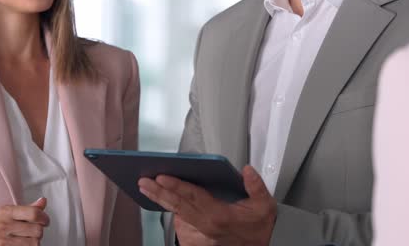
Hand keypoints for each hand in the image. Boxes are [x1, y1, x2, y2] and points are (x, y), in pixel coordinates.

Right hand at [0, 198, 49, 245]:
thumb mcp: (10, 213)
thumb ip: (28, 208)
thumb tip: (43, 201)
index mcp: (6, 212)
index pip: (34, 213)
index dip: (44, 218)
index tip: (45, 221)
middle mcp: (4, 225)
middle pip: (37, 230)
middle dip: (39, 231)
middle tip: (33, 232)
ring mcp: (3, 240)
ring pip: (34, 243)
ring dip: (34, 241)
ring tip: (27, 239)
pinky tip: (22, 244)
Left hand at [140, 165, 276, 245]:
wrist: (261, 245)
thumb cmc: (260, 226)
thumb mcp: (265, 205)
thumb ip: (256, 187)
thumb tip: (247, 170)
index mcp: (219, 216)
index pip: (194, 197)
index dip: (177, 186)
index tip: (162, 177)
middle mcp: (206, 224)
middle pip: (178, 206)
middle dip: (159, 192)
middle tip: (143, 180)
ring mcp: (201, 230)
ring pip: (176, 212)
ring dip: (159, 199)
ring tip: (145, 187)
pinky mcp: (199, 232)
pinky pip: (180, 217)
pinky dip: (168, 206)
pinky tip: (158, 197)